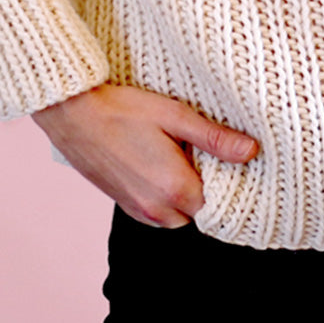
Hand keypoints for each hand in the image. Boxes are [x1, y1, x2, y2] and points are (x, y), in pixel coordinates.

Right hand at [30, 83, 259, 227]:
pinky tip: (156, 160)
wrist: (72, 113)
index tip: (220, 152)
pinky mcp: (123, 204)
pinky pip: (155, 211)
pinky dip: (163, 194)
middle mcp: (156, 209)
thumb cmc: (122, 109)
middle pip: (197, 210)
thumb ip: (214, 138)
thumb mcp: (174, 115)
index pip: (218, 199)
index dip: (224, 175)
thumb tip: (251, 151)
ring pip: (177, 214)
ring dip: (182, 191)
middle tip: (196, 148)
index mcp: (174, 188)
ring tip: (175, 152)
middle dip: (203, 185)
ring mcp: (137, 210)